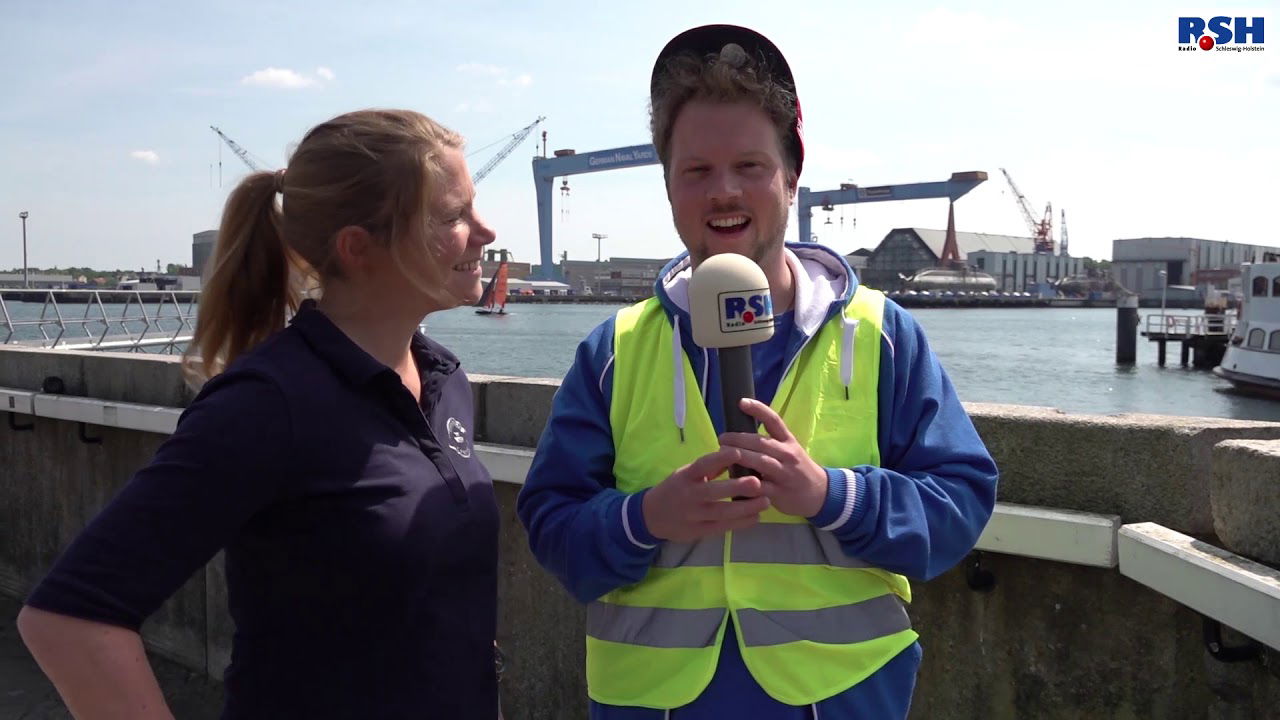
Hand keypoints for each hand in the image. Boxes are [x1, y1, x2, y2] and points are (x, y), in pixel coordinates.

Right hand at [642, 447, 770, 542]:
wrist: (653, 516)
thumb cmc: (676, 489)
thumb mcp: (686, 473)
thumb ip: (709, 468)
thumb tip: (735, 456)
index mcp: (686, 476)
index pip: (703, 465)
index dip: (720, 459)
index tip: (739, 452)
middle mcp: (690, 495)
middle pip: (714, 491)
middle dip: (737, 487)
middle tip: (758, 483)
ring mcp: (695, 515)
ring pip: (723, 512)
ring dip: (746, 507)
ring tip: (766, 502)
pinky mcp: (700, 531)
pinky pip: (723, 527)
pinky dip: (741, 523)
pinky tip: (756, 517)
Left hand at [718, 398, 827, 517]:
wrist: (820, 493)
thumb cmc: (797, 468)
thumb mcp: (790, 450)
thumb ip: (770, 441)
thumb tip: (740, 430)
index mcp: (788, 441)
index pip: (774, 420)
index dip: (758, 409)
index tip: (741, 402)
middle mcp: (787, 455)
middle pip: (762, 442)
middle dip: (739, 439)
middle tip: (722, 438)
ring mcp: (784, 473)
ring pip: (761, 462)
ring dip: (740, 456)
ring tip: (722, 453)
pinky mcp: (779, 492)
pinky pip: (760, 487)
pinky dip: (745, 483)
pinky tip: (732, 481)